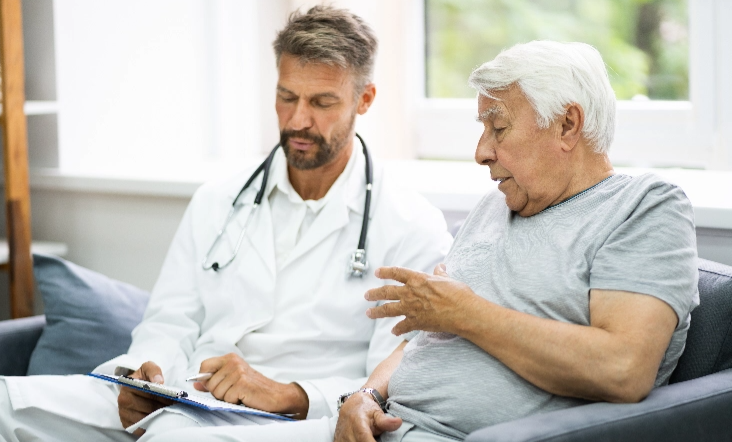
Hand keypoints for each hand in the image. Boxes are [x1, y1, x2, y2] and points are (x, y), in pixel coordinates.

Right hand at [117, 361, 174, 435]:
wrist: (136, 388)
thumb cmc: (143, 378)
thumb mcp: (148, 368)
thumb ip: (153, 371)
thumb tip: (158, 381)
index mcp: (128, 385)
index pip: (148, 392)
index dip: (162, 395)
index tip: (172, 396)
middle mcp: (123, 400)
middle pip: (149, 406)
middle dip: (163, 406)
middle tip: (174, 405)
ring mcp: (124, 413)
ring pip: (146, 418)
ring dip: (159, 415)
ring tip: (169, 411)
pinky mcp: (127, 424)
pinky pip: (142, 427)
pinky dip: (152, 424)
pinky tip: (160, 419)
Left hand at [194, 353, 308, 417]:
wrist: (275, 395)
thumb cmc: (254, 388)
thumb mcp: (232, 380)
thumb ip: (213, 380)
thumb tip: (196, 382)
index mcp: (230, 358)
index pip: (204, 365)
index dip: (205, 379)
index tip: (215, 384)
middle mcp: (233, 362)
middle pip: (209, 382)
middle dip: (218, 392)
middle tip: (234, 391)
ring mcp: (238, 372)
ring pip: (217, 392)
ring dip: (227, 398)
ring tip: (240, 394)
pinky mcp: (242, 383)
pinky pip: (227, 398)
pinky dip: (235, 401)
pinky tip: (245, 397)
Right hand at [334, 392, 401, 441]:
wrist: (351, 405)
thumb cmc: (366, 409)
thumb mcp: (377, 413)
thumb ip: (386, 421)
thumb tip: (399, 422)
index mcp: (358, 424)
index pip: (365, 439)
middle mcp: (348, 433)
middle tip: (377, 439)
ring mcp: (342, 439)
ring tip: (372, 438)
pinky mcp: (338, 441)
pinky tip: (361, 440)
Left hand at [365, 264, 477, 335]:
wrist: (462, 312)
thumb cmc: (458, 293)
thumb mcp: (448, 279)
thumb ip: (441, 274)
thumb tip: (440, 267)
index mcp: (417, 279)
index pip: (397, 272)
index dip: (385, 272)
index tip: (377, 272)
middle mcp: (410, 293)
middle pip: (386, 292)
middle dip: (374, 293)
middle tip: (366, 295)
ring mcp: (411, 308)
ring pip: (388, 310)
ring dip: (377, 312)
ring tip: (369, 313)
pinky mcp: (416, 322)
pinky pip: (402, 327)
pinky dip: (397, 330)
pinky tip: (394, 332)